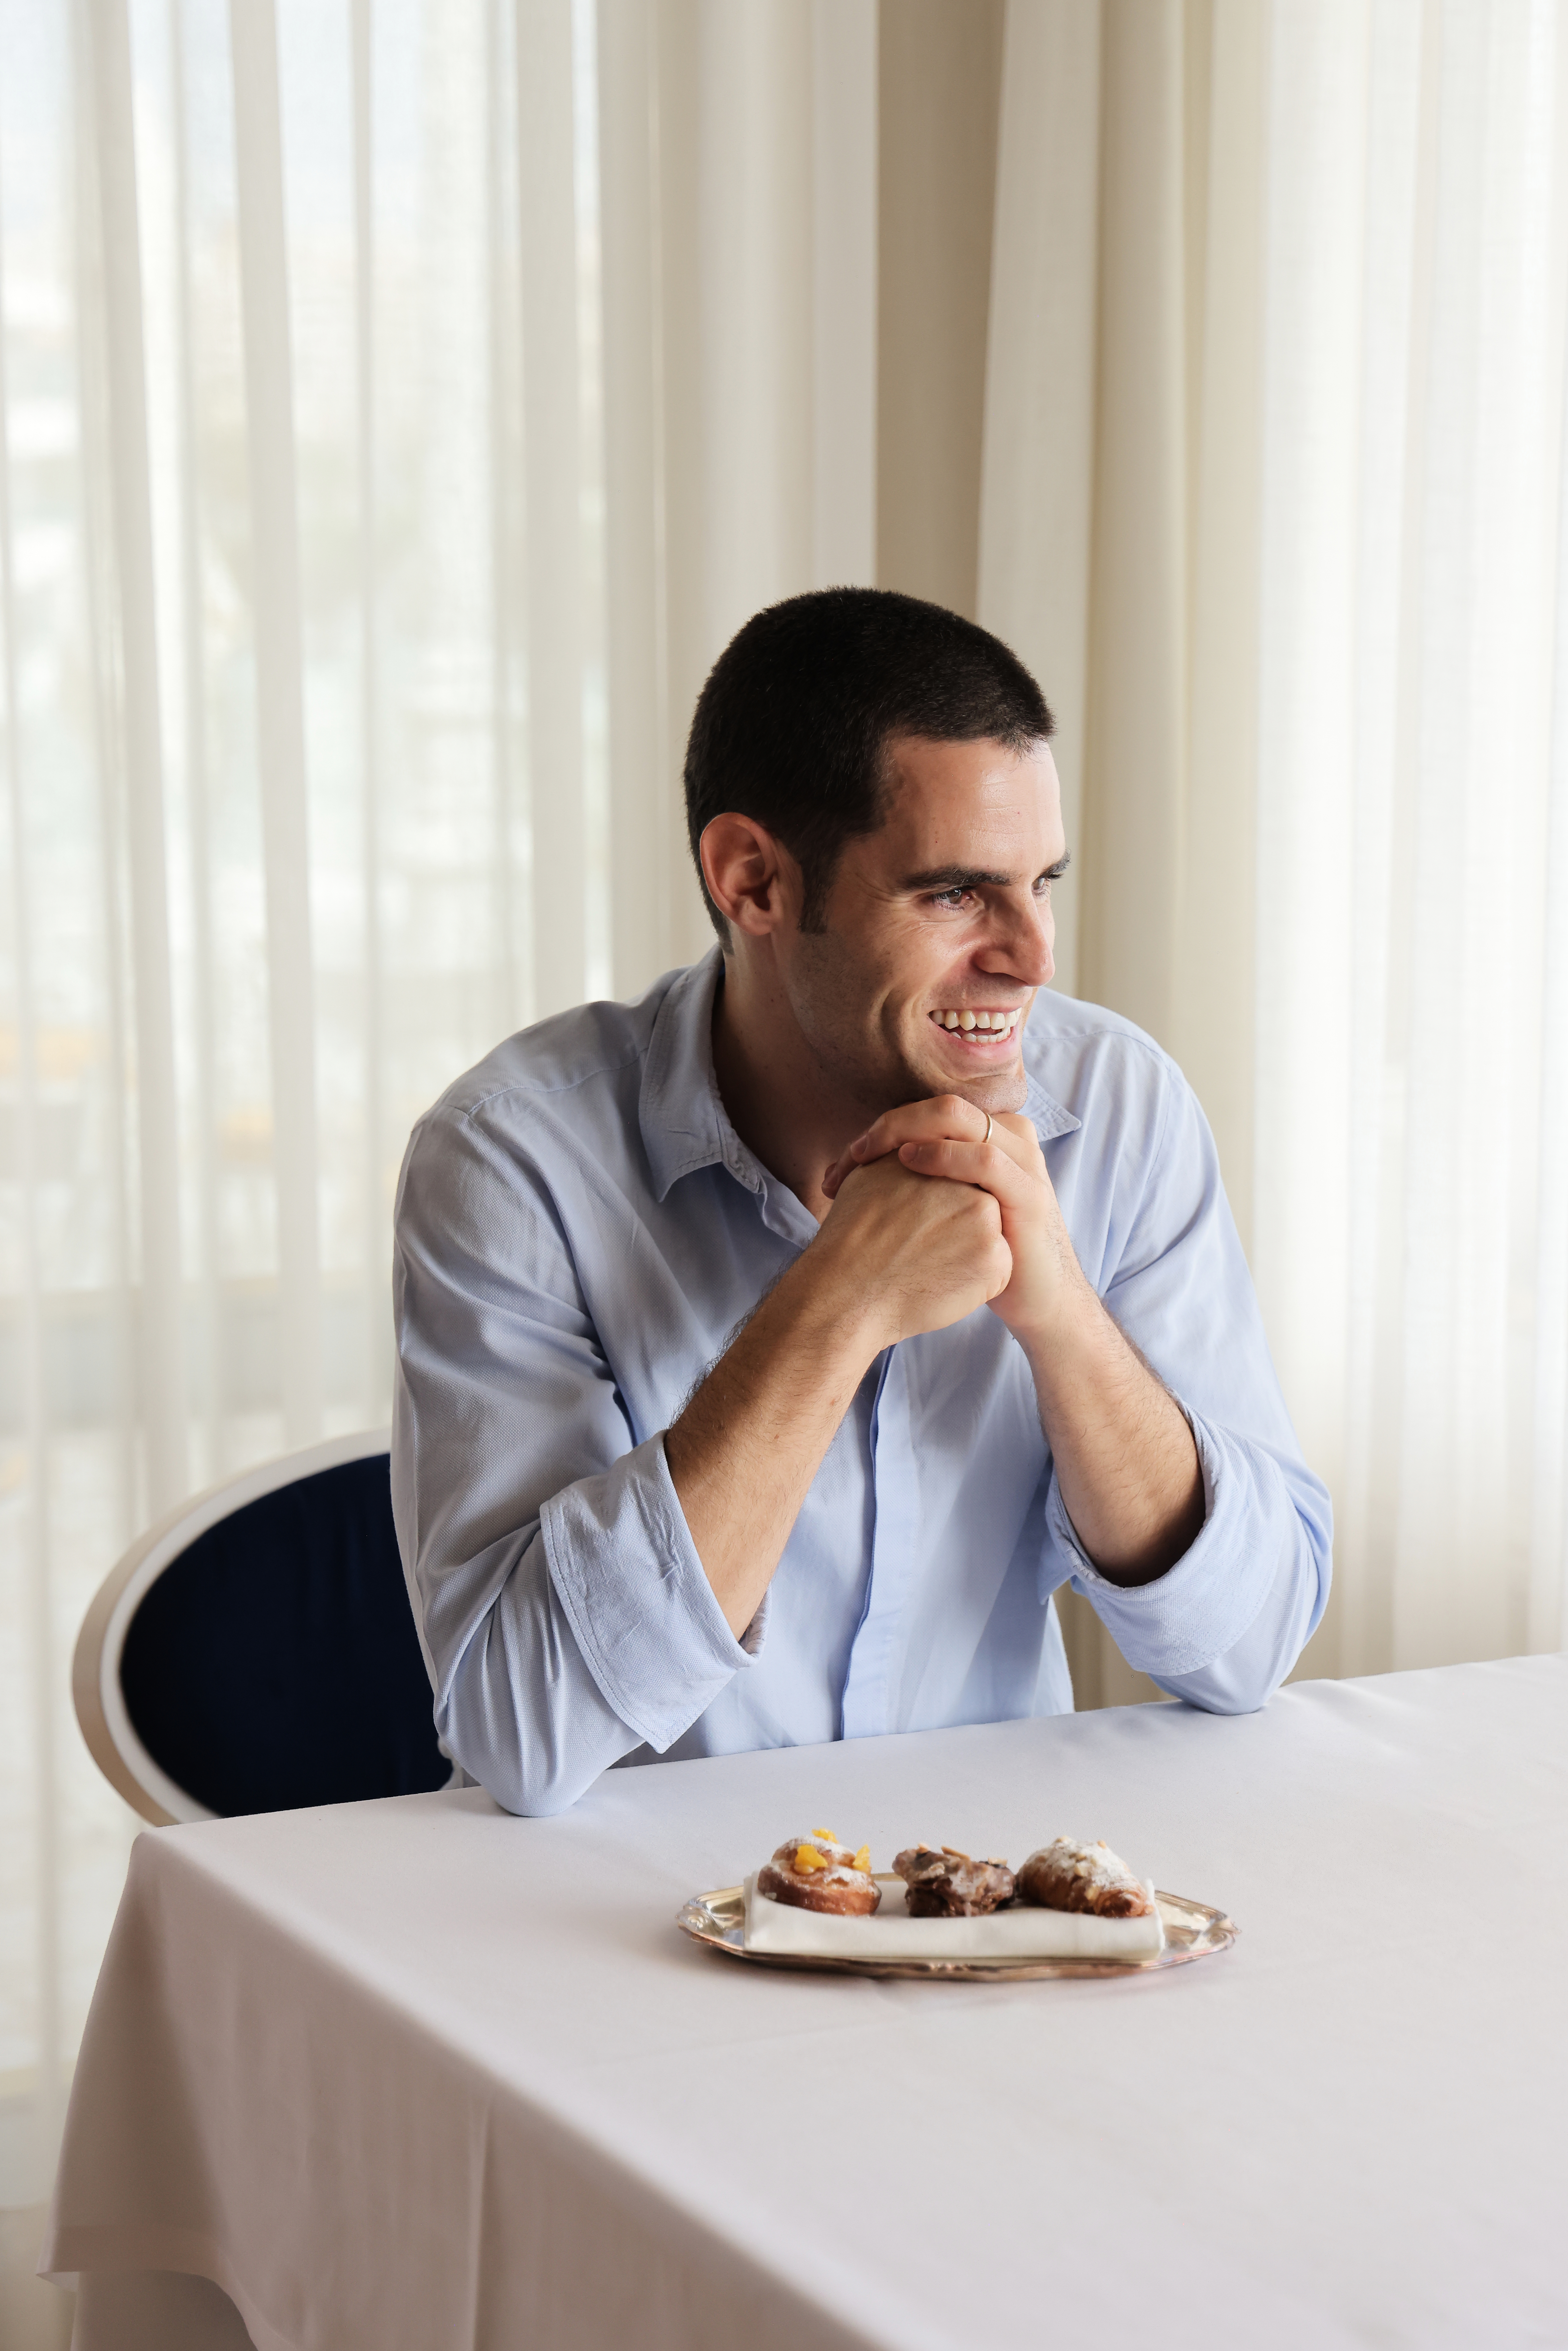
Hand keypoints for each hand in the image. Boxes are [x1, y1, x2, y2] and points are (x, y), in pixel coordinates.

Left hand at [822, 1095, 1086, 1343]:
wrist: (1038, 1297)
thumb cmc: (981, 1252)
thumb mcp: (950, 1204)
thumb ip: (920, 1175)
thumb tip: (857, 1162)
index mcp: (992, 1133)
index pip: (930, 1111)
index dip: (883, 1127)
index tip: (843, 1164)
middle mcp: (1011, 1136)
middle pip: (941, 1106)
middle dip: (888, 1125)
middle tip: (851, 1155)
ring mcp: (1024, 1161)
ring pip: (958, 1118)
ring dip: (903, 1131)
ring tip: (866, 1155)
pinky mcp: (1029, 1194)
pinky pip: (984, 1159)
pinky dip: (943, 1154)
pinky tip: (907, 1162)